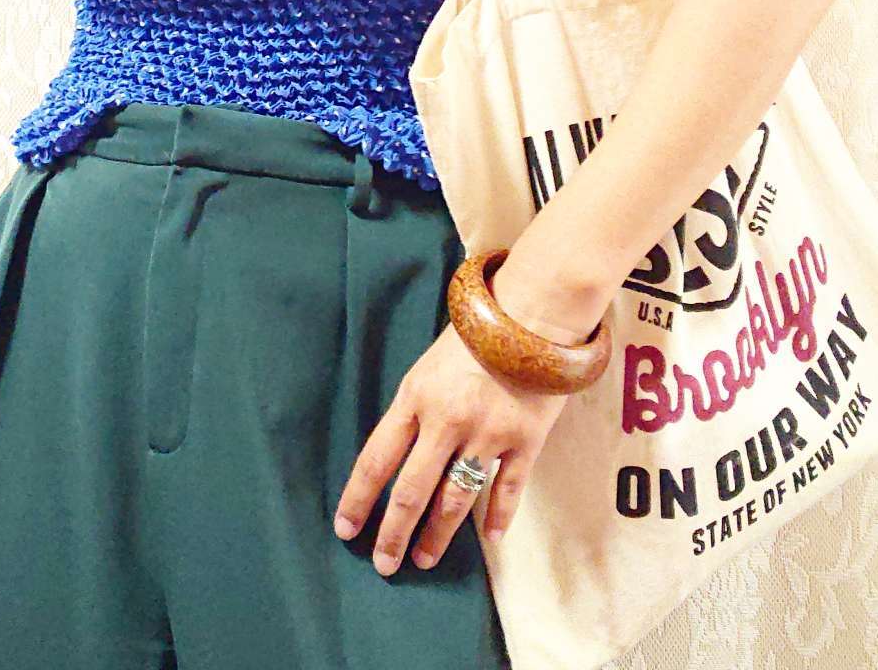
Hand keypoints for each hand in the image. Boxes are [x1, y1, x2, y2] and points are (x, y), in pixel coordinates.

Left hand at [331, 319, 569, 576]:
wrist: (531, 313)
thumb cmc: (473, 337)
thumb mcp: (426, 368)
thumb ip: (413, 412)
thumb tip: (397, 460)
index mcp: (415, 398)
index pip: (375, 459)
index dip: (358, 499)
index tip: (346, 530)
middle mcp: (447, 421)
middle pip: (411, 490)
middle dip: (393, 533)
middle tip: (385, 564)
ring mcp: (487, 434)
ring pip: (456, 499)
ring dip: (437, 535)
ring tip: (424, 559)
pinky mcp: (525, 440)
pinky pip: (508, 489)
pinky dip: (499, 516)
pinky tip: (492, 538)